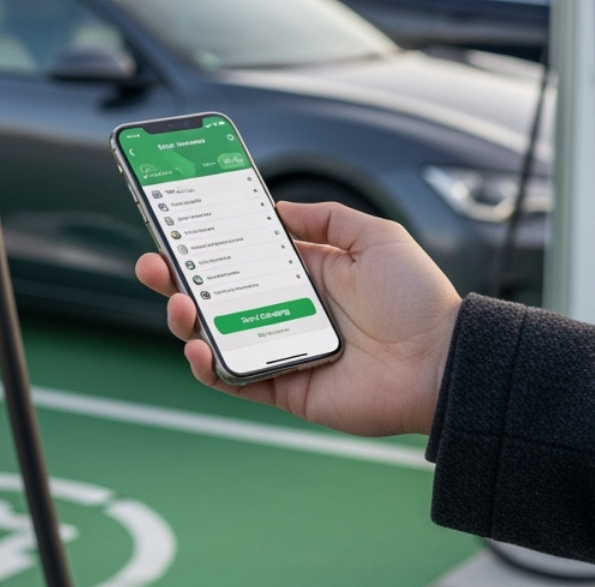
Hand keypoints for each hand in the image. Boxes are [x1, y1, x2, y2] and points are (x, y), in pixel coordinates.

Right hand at [134, 201, 461, 437]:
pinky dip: (207, 365)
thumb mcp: (376, 236)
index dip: (208, 241)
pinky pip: (232, 378)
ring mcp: (281, 348)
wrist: (442, 362)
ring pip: (214, 334)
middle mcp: (287, 309)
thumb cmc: (417, 299)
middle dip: (176, 278)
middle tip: (152, 263)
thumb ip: (326, 217)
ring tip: (178, 303)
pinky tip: (198, 346)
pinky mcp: (283, 387)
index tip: (176, 224)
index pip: (243, 254)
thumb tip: (278, 207)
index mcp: (306, 272)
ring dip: (184, 319)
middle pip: (216, 293)